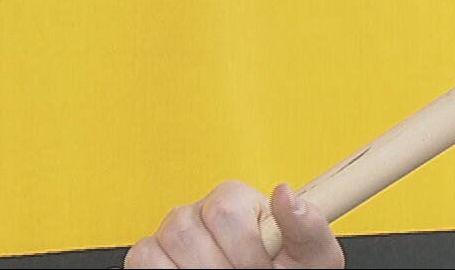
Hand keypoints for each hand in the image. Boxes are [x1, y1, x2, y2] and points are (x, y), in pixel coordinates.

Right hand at [124, 180, 343, 268]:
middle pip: (188, 232)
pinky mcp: (151, 257)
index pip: (224, 211)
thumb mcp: (312, 255)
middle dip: (221, 266)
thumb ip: (307, 226)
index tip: (262, 267)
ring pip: (160, 246)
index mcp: (237, 200)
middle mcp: (199, 212)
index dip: (245, 250)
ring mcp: (171, 235)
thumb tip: (285, 192)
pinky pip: (142, 261)